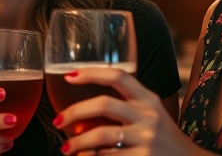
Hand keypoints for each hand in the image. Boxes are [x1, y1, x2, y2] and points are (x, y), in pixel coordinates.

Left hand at [53, 68, 196, 155]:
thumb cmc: (164, 138)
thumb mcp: (152, 114)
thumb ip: (126, 105)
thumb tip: (82, 111)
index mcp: (149, 99)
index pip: (119, 76)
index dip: (91, 73)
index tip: (69, 76)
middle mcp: (148, 116)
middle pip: (103, 105)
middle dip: (74, 112)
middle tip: (58, 121)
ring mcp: (147, 139)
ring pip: (100, 136)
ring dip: (77, 143)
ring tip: (66, 148)